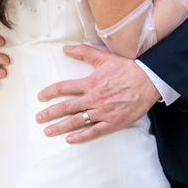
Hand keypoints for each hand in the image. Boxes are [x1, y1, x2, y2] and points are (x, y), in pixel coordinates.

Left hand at [36, 45, 157, 141]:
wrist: (149, 81)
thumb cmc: (127, 69)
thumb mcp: (104, 57)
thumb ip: (84, 52)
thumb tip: (66, 48)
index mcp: (90, 83)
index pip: (64, 88)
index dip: (49, 92)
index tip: (40, 97)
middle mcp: (94, 98)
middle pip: (66, 107)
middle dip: (50, 114)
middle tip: (38, 119)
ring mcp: (103, 112)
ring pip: (77, 121)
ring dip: (60, 127)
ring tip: (48, 131)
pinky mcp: (113, 122)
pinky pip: (94, 131)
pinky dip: (81, 136)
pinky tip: (70, 139)